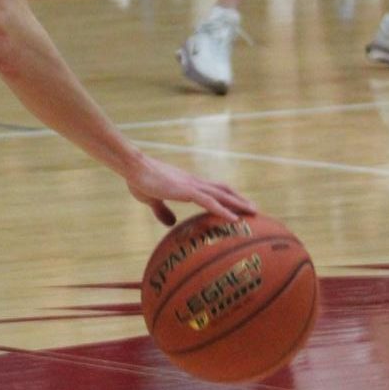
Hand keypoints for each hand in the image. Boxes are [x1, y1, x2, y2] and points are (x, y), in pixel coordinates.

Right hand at [124, 153, 257, 227]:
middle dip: (240, 200)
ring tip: (253, 212)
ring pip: (221, 194)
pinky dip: (223, 210)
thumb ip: (162, 210)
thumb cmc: (140, 180)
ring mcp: (192, 185)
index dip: (228, 196)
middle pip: (223, 190)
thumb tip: (171, 222)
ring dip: (238, 204)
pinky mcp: (186, 190)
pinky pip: (209, 202)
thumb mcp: (153, 199)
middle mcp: (194, 182)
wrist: (134, 167)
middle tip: (254, 210)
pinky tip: (234, 219)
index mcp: (188, 184)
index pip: (213, 189)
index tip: (239, 205)